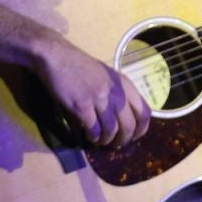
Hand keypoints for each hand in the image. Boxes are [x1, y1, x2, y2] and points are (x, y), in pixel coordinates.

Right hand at [35, 37, 149, 147]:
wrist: (57, 57)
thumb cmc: (81, 66)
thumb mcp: (107, 76)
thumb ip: (117, 94)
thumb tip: (122, 119)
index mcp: (124, 84)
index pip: (144, 112)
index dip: (141, 129)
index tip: (133, 137)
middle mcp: (116, 92)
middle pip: (129, 126)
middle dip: (122, 140)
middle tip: (114, 144)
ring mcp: (99, 99)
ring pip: (111, 131)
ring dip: (105, 140)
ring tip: (99, 140)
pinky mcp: (82, 106)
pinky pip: (93, 130)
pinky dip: (92, 137)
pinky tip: (88, 136)